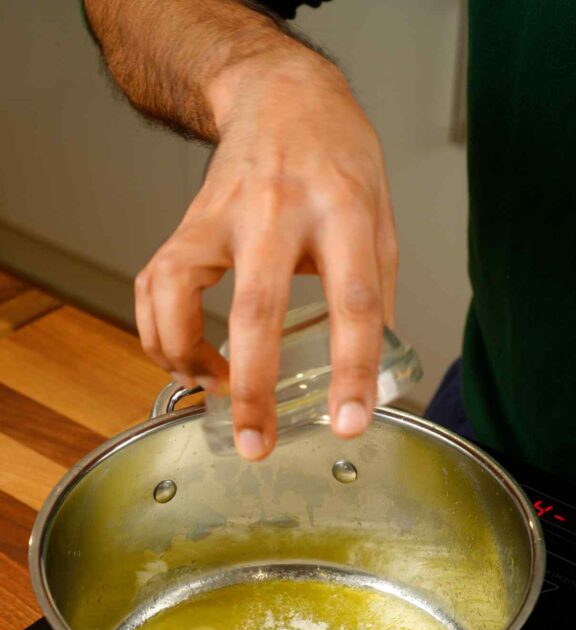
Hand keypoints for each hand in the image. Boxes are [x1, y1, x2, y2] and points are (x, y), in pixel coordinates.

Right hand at [135, 48, 397, 459]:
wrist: (281, 98)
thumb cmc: (337, 161)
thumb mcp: (381, 218)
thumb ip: (377, 291)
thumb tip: (367, 371)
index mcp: (342, 211)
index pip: (353, 302)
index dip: (353, 369)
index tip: (349, 423)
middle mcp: (277, 211)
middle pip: (257, 310)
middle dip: (254, 390)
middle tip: (256, 445)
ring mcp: (221, 216)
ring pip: (181, 298)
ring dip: (188, 360)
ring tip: (213, 394)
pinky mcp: (184, 225)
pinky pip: (153, 289)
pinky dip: (161, 335)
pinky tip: (185, 358)